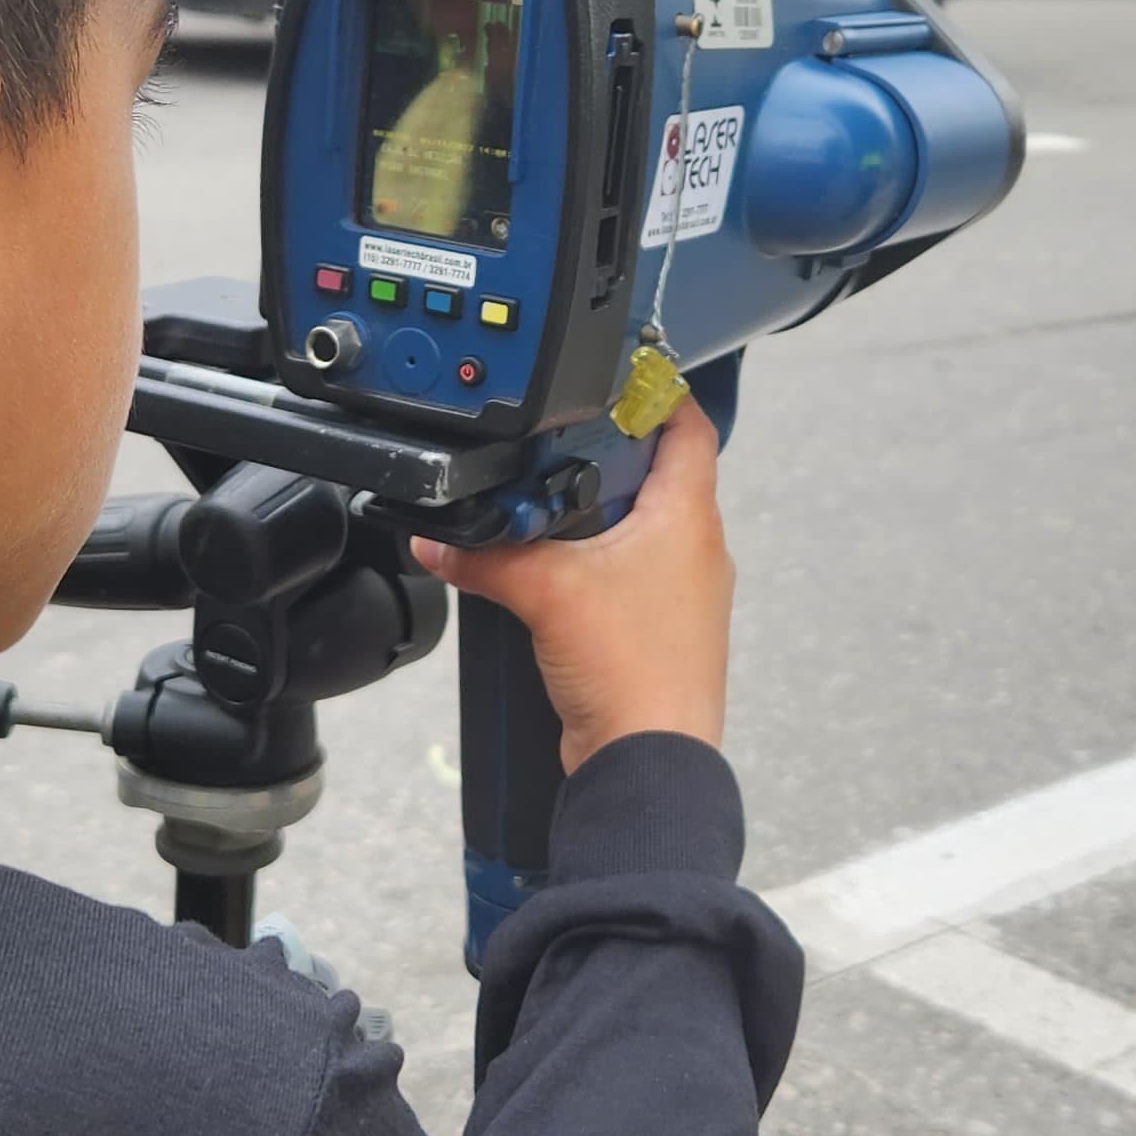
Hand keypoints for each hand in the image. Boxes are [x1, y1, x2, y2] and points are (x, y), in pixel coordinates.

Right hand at [413, 397, 731, 769]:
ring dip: (596, 513)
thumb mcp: (546, 591)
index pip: (688, 424)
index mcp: (690, 517)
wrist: (648, 763)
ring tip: (541, 505)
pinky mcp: (656, 629)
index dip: (656, 390)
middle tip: (554, 439)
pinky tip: (549, 573)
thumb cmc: (633, 671)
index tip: (616, 373)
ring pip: (640, 527)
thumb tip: (438, 537)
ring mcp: (681, 592)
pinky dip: (592, 563)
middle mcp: (696, 549)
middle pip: (659, 474)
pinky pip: (627, 575)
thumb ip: (486, 554)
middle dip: (606, 454)